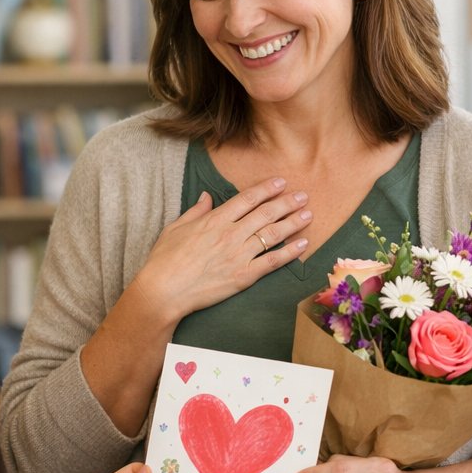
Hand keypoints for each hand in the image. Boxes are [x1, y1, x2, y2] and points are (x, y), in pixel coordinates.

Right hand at [130, 177, 312, 321]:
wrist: (164, 290)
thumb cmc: (165, 260)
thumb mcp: (175, 227)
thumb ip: (195, 211)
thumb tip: (206, 196)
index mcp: (215, 220)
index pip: (247, 199)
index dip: (267, 189)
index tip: (281, 182)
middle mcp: (230, 234)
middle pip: (265, 213)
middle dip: (287, 203)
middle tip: (303, 196)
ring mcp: (239, 255)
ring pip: (273, 235)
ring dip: (293, 223)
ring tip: (308, 215)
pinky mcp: (244, 276)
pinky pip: (272, 261)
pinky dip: (289, 253)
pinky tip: (302, 244)